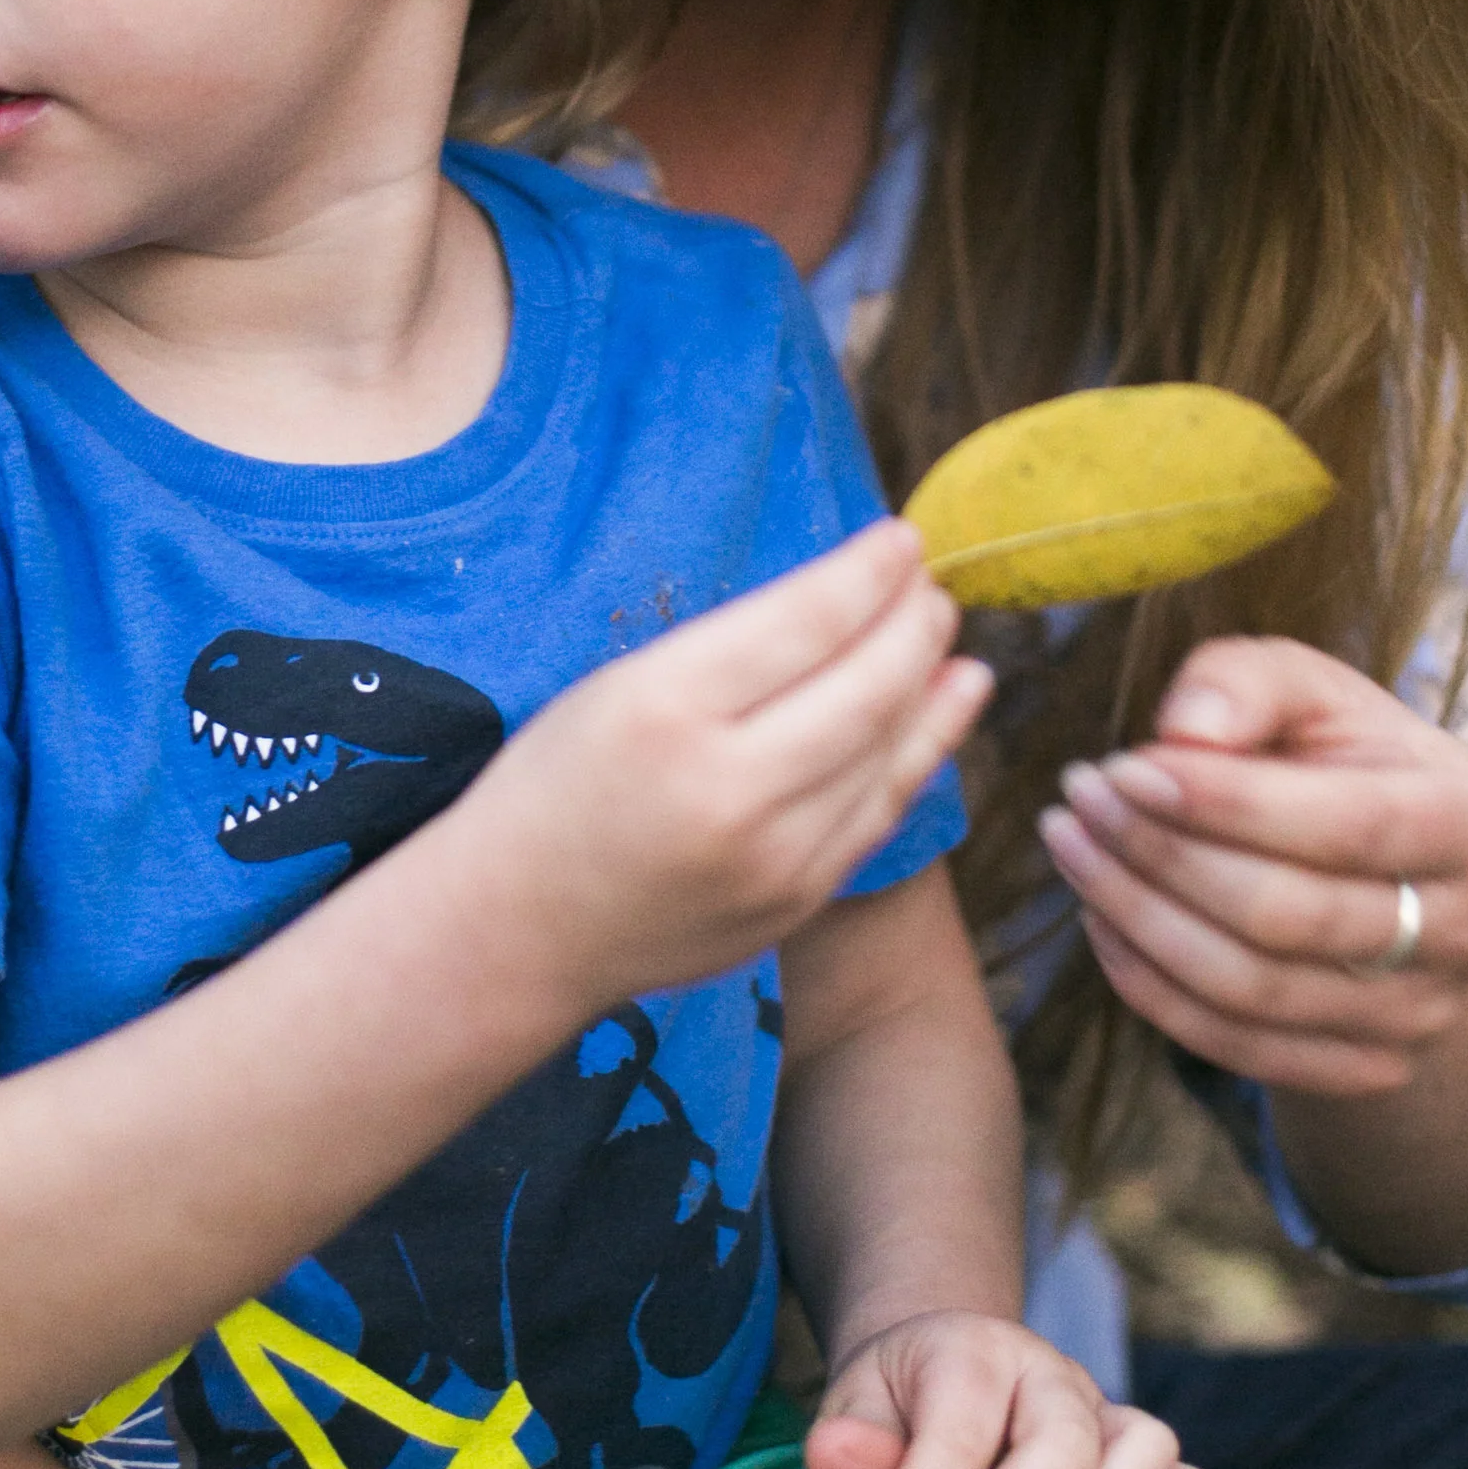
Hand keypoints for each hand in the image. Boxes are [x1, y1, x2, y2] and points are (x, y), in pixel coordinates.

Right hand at [468, 518, 987, 1016]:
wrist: (519, 929)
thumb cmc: (554, 786)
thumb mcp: (614, 686)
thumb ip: (728, 650)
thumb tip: (846, 599)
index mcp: (663, 709)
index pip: (805, 622)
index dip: (869, 573)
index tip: (901, 539)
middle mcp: (727, 786)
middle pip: (866, 687)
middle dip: (915, 624)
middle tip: (932, 585)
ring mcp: (772, 857)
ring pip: (889, 752)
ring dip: (932, 683)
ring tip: (948, 636)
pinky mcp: (795, 902)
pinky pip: (878, 812)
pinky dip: (922, 751)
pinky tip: (948, 705)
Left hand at [806, 1312, 1216, 1468]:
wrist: (942, 1385)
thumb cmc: (893, 1417)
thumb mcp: (852, 1416)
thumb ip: (850, 1444)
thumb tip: (834, 1458)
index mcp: (973, 1351)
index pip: (957, 1431)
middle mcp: (1052, 1375)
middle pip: (1064, 1441)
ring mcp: (1106, 1414)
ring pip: (1145, 1452)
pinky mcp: (1142, 1461)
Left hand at [1036, 634, 1467, 1098]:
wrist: (1397, 874)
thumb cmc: (1342, 759)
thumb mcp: (1313, 691)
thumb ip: (1250, 681)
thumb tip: (1186, 730)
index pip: (1351, 823)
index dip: (1228, 802)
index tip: (1123, 767)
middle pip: (1291, 916)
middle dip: (1162, 856)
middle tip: (1077, 801)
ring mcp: (1424, 1014)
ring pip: (1252, 990)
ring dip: (1136, 918)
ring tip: (1072, 848)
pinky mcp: (1370, 1067)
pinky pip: (1236, 1045)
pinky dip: (1150, 987)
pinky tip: (1101, 918)